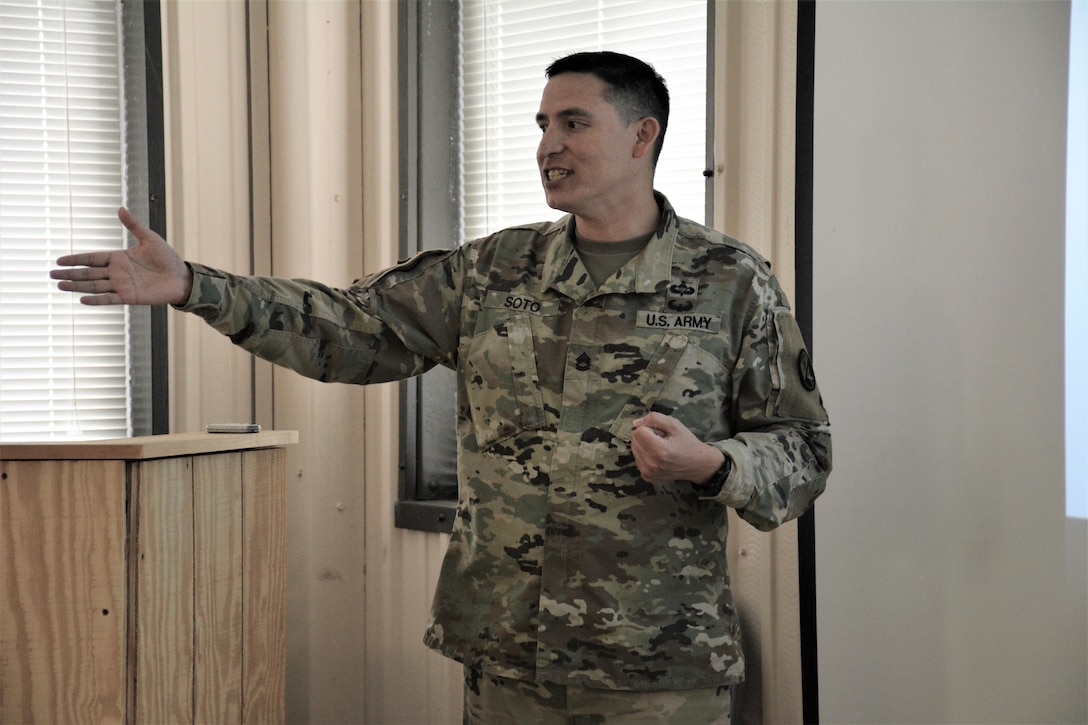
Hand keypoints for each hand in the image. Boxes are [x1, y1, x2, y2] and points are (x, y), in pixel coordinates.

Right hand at [50, 207, 192, 305]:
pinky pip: (109, 298)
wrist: (182, 278)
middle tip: (52, 274)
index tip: (59, 260)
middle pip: (88, 273)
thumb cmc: (168, 259)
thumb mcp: (150, 239)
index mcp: (119, 258)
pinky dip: (96, 300)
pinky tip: (82, 299)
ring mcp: (122, 285)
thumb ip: (134, 225)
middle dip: (70, 273)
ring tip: (60, 285)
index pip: (92, 258)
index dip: (76, 260)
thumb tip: (120, 208)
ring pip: (94, 286)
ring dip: (77, 286)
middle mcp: (116, 272)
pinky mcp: (129, 297)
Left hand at [630, 412, 724, 484]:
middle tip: (662, 439)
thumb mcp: (675, 425)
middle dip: (646, 435)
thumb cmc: (687, 443)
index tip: (662, 432)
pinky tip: (658, 455)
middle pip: (634, 439)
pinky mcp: (647, 476)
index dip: (650, 427)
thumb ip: (654, 418)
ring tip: (661, 447)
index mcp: (659, 450)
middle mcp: (651, 464)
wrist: (697, 465)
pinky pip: (637, 458)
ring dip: (645, 444)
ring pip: (634, 448)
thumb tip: (635, 423)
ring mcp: (648, 472)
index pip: (639, 431)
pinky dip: (645, 453)